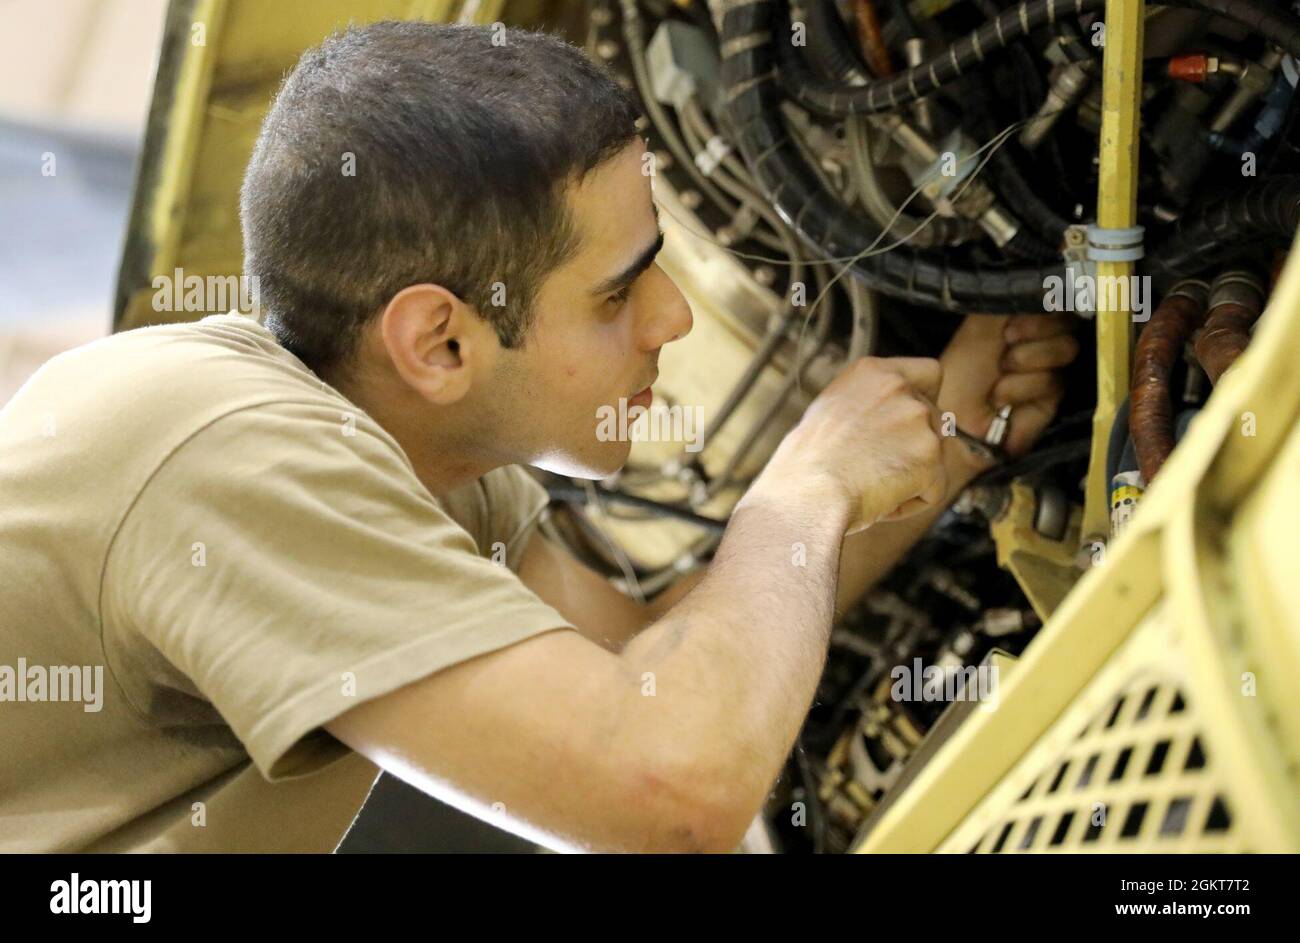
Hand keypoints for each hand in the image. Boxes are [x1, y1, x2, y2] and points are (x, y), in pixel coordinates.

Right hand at [759, 356, 946, 532]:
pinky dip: (912, 502)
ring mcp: (919, 420)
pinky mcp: (931, 456)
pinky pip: (934, 489)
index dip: (926, 399)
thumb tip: (887, 424)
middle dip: (916, 448)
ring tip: (872, 487)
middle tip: (878, 471)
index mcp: (872, 372)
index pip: (928, 372)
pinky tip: (881, 503)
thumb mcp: (830, 412)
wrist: (808, 491)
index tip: (913, 422)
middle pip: (935, 419)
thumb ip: (869, 407)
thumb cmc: (806, 464)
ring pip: (935, 457)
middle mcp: (900, 388)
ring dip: (911, 477)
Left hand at [937, 314, 1078, 475]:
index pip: (1056, 300)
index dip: (1042, 306)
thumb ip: (1008, 301)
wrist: (954, 419)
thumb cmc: (961, 373)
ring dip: (1025, 360)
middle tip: (1005, 344)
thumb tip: (1040, 278)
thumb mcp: (979, 327)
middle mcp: (1040, 341)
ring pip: (1065, 348)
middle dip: (1033, 331)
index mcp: (1022, 321)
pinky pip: (1053, 380)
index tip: (1014, 318)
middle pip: (1068, 322)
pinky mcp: (1054, 397)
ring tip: (999, 376)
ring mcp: (1050, 368)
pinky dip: (1021, 388)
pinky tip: (1001, 399)